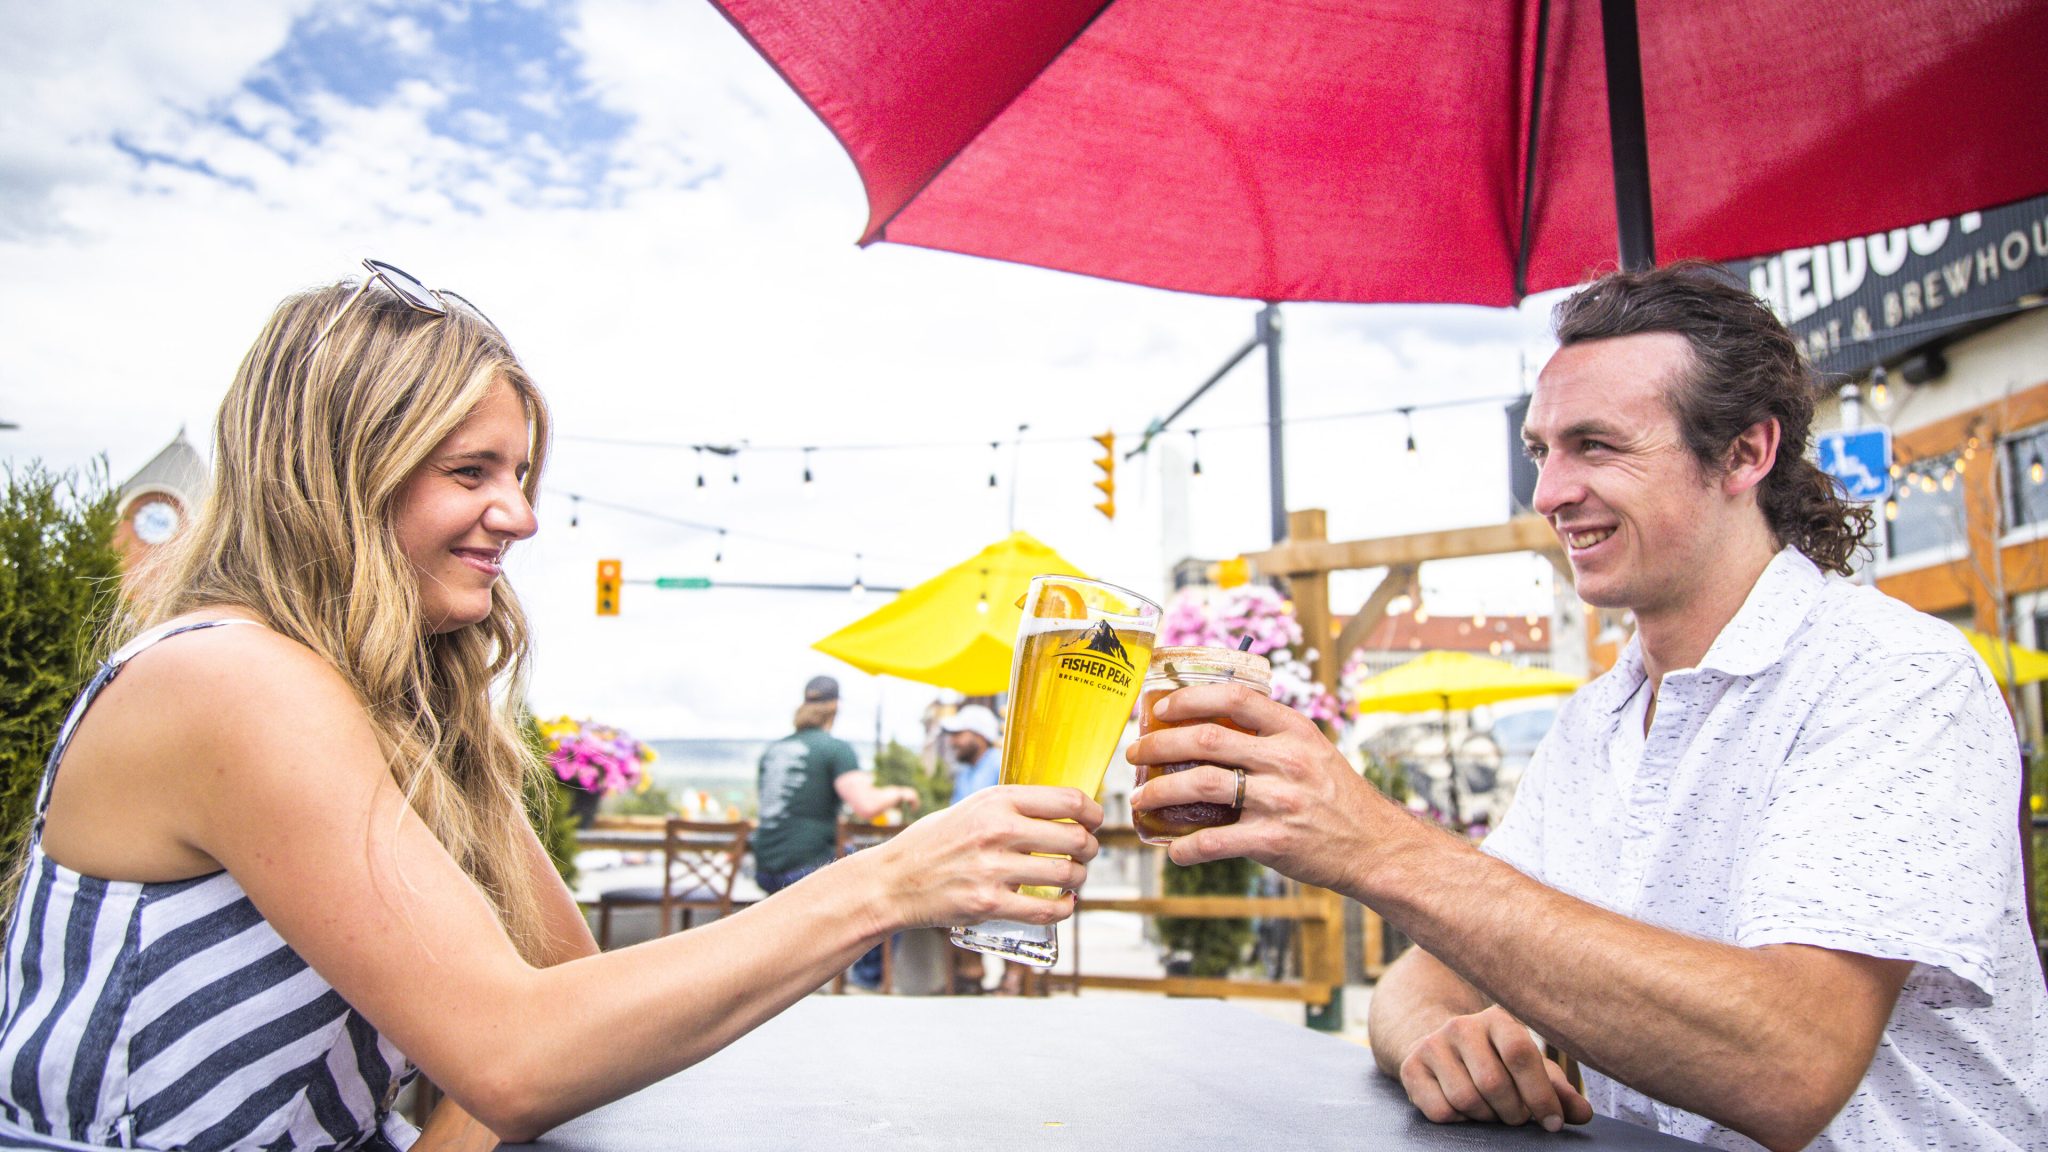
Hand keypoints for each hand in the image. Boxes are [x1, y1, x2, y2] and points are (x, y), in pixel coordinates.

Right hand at [872, 785, 1100, 929]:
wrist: (892, 881)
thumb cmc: (934, 842)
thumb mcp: (972, 807)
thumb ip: (1012, 807)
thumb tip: (1061, 810)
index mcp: (997, 800)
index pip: (1069, 801)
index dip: (1094, 813)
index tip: (1096, 821)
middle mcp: (998, 831)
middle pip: (1076, 839)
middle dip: (1091, 848)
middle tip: (1087, 854)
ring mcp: (994, 869)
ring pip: (1067, 875)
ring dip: (1080, 879)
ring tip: (1073, 879)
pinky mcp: (989, 904)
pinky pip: (1047, 909)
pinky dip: (1065, 908)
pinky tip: (1064, 903)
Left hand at [1125, 681, 1389, 892]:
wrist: (1376, 847)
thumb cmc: (1337, 797)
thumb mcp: (1312, 752)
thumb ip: (1269, 738)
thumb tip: (1209, 727)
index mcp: (1294, 730)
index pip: (1235, 698)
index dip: (1190, 698)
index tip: (1161, 708)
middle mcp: (1286, 759)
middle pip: (1206, 740)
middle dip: (1159, 744)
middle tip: (1135, 754)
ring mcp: (1279, 799)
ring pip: (1200, 785)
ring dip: (1160, 792)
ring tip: (1140, 800)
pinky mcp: (1273, 840)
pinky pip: (1215, 841)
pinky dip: (1186, 848)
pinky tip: (1173, 851)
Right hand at [1399, 1005, 1592, 1129]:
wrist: (1444, 1051)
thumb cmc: (1498, 1063)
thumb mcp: (1530, 1071)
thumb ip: (1558, 1092)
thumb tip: (1583, 1115)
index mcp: (1498, 1019)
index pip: (1521, 1054)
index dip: (1540, 1094)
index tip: (1552, 1123)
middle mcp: (1462, 1026)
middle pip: (1493, 1083)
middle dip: (1512, 1112)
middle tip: (1517, 1117)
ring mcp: (1432, 1044)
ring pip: (1465, 1099)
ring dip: (1485, 1117)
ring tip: (1492, 1111)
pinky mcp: (1411, 1067)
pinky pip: (1440, 1110)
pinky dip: (1459, 1121)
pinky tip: (1465, 1111)